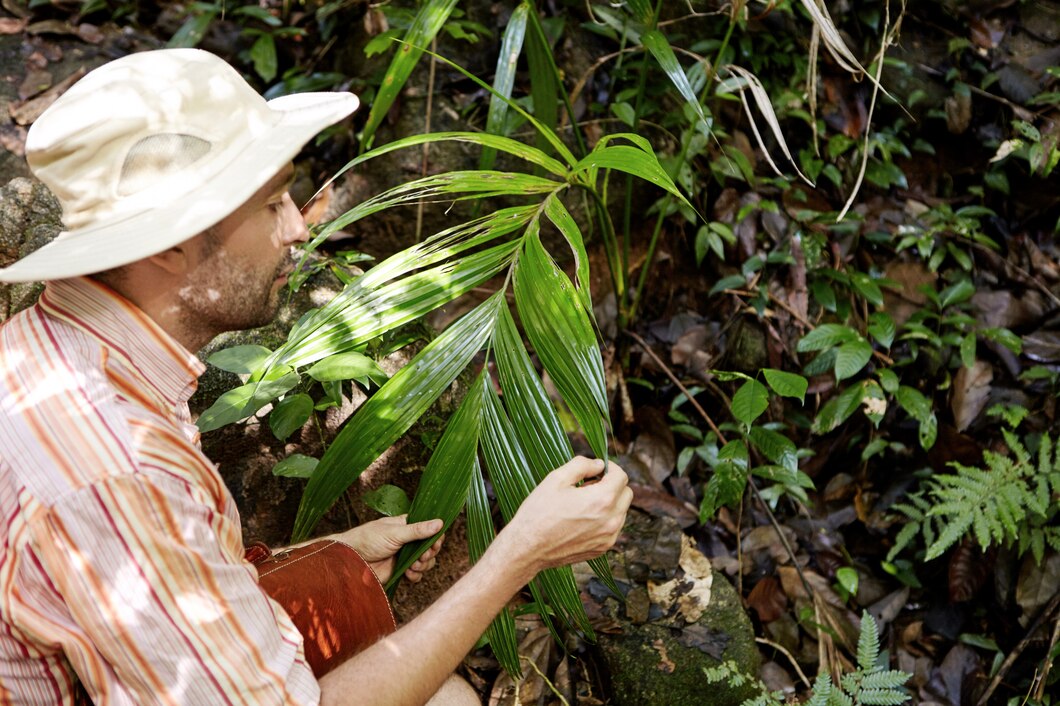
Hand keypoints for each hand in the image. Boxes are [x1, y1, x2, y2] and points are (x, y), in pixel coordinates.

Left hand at [337, 516, 444, 584]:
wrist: (350, 561)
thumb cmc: (367, 539)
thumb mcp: (394, 533)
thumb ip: (417, 530)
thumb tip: (439, 523)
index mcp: (407, 525)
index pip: (430, 528)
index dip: (436, 537)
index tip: (434, 543)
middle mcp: (408, 540)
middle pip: (430, 546)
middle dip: (429, 553)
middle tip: (421, 556)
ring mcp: (404, 555)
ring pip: (426, 561)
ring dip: (423, 565)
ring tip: (413, 565)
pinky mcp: (400, 570)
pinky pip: (417, 574)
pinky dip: (416, 575)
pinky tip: (408, 573)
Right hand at [503, 456, 632, 573]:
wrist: (527, 548)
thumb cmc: (539, 512)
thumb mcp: (557, 478)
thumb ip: (582, 465)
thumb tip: (599, 464)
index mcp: (602, 500)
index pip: (622, 477)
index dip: (609, 468)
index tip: (596, 470)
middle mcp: (611, 520)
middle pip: (626, 494)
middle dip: (612, 485)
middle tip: (588, 486)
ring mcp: (608, 537)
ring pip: (621, 512)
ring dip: (609, 503)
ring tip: (582, 504)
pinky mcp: (603, 549)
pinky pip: (612, 528)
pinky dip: (604, 520)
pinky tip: (581, 520)